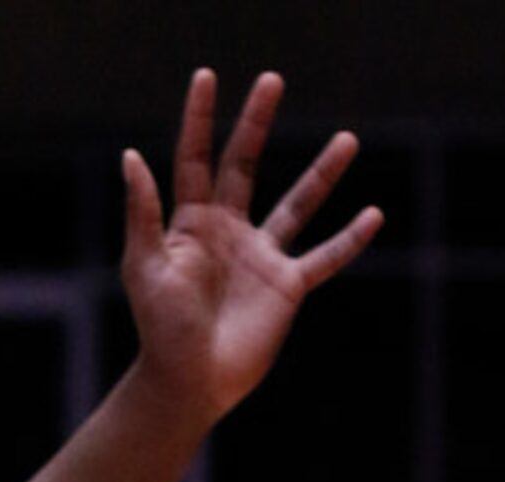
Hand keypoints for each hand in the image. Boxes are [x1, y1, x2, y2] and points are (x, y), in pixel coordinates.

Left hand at [120, 70, 384, 423]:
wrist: (188, 381)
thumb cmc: (160, 328)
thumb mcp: (145, 266)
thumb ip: (143, 212)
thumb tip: (130, 156)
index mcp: (190, 225)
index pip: (196, 159)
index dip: (200, 119)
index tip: (206, 78)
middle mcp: (227, 233)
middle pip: (245, 164)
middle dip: (257, 123)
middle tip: (272, 80)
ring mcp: (260, 257)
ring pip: (297, 204)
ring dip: (322, 173)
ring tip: (349, 138)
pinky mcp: (286, 287)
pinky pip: (325, 257)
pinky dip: (349, 239)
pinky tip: (374, 214)